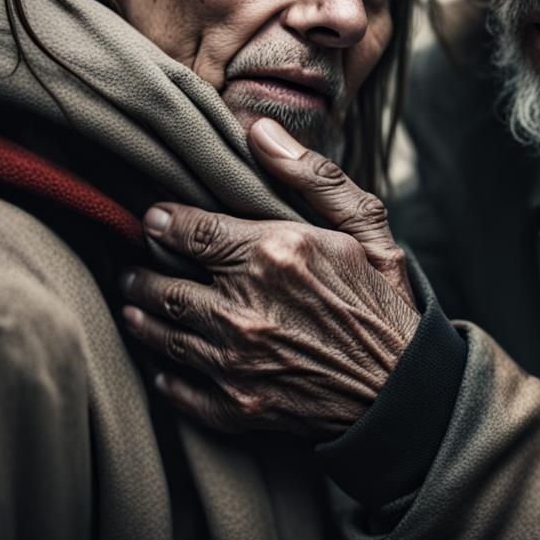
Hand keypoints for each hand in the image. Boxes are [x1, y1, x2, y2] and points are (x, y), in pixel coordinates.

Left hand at [119, 119, 419, 438]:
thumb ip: (313, 176)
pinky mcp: (237, 408)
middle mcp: (246, 307)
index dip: (165, 221)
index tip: (154, 217)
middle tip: (134, 265)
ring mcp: (237, 362)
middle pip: (165, 285)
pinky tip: (165, 364)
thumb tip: (261, 130)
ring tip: (135, 304)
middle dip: (143, 272)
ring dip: (142, 315)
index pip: (193, 230)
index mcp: (275, 254)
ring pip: (163, 333)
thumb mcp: (365, 227)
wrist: (405, 390)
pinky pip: (178, 389)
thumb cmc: (385, 302)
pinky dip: (165, 374)